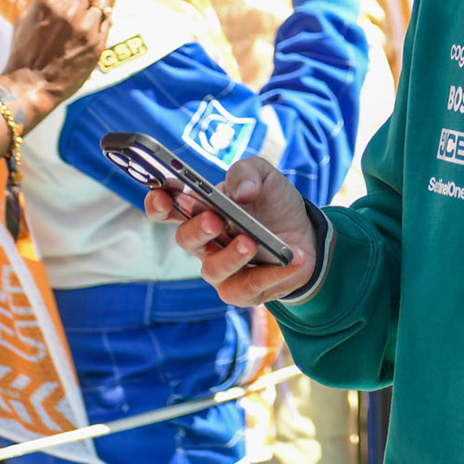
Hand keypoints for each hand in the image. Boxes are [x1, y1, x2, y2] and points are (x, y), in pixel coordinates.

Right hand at [0, 0, 117, 123]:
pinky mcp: (98, 44)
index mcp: (49, 1)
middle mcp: (70, 10)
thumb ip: (45, 0)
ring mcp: (87, 27)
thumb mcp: (26, 18)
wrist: (32, 84)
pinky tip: (111, 7)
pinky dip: (109, 13)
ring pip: (104, 2)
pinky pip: (108, 22)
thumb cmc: (24, 52)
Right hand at [144, 157, 318, 304]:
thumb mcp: (266, 176)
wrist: (305, 235)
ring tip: (251, 242)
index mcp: (202, 211)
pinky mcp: (243, 291)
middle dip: (198, 229)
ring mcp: (222, 269)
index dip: (158, 204)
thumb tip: (240, 191)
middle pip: (186, 239)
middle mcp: (205, 243)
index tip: (162, 196)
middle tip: (215, 220)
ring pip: (213, 269)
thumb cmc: (274, 204)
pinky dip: (272, 273)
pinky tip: (291, 258)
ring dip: (231, 256)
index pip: (167, 209)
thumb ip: (248, 173)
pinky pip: (249, 288)